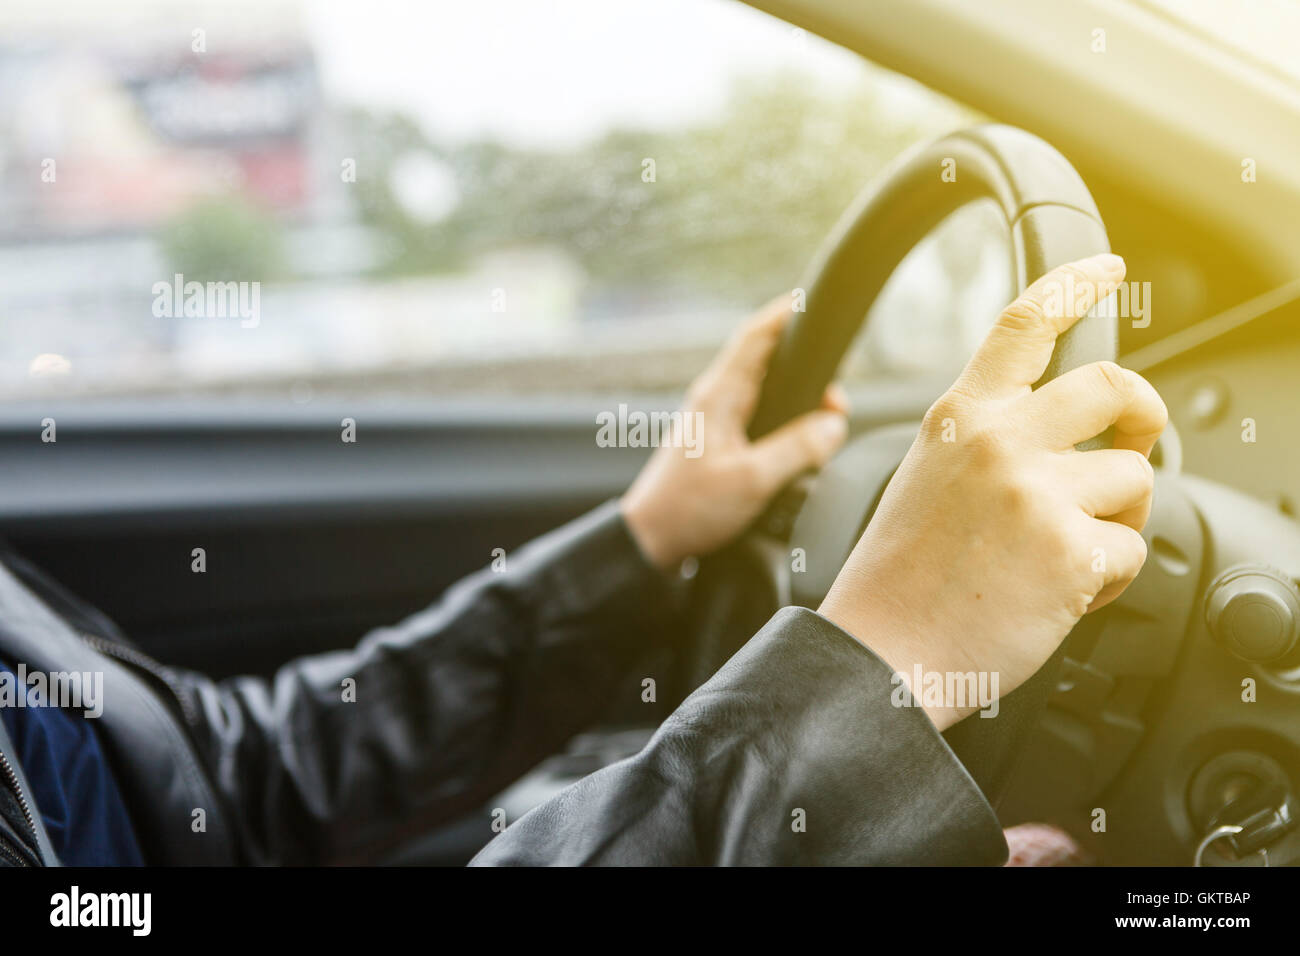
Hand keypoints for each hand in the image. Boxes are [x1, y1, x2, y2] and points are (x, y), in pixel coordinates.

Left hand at [622, 295, 849, 570]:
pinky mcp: (715, 441)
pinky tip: (797, 446)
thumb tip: (834, 424)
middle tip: (836, 400)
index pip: (756, 335)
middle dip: (807, 370)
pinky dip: (783, 422)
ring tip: (824, 426)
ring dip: (797, 401)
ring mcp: (713, 418)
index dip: (786, 313)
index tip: (814, 302)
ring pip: (765, 391)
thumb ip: (798, 449)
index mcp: (720, 394)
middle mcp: (714, 398)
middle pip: (767, 360)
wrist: (649, 539)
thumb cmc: (690, 508)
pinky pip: (757, 416)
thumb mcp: (753, 480)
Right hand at [819, 254, 1166, 730]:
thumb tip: (1071, 441)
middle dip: (1143, 414)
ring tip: (1067, 552)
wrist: (881, 650)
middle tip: (1136, 442)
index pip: (1023, 325)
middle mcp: (1001, 440)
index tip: (1104, 270)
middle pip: (1115, 386)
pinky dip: (1108, 576)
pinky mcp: (1071, 549)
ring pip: (1135, 478)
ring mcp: (1037, 492)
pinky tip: (1060, 592)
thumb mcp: (927, 477)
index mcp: (959, 417)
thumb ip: (987, 442)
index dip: (1073, 284)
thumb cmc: (900, 577)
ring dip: (1116, 517)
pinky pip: (1132, 547)